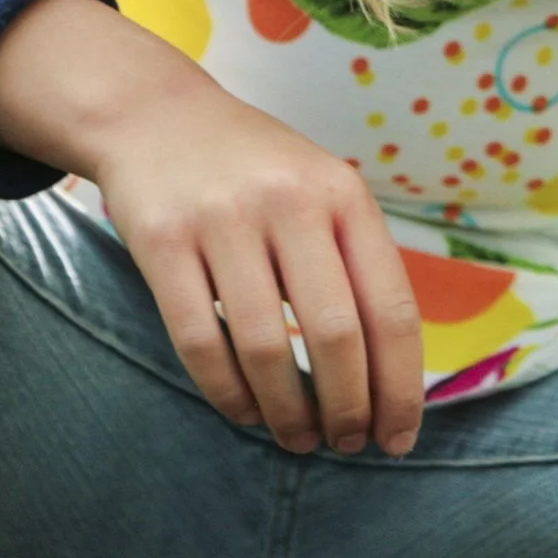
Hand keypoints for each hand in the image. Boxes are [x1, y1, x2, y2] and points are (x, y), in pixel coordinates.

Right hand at [84, 66, 427, 456]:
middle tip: (348, 444)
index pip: (391, 306)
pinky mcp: (162, 241)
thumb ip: (355, 261)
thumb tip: (390, 376)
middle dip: (349, 409)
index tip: (399, 437)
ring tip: (299, 440)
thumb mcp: (321, 189)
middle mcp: (289, 202)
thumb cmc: (255, 170)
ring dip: (288, 413)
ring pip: (267, 347)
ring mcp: (222, 220)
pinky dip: (229, 393)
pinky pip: (200, 341)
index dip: (400, 385)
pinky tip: (246, 412)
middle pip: (336, 335)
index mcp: (343, 194)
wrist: (156, 113)